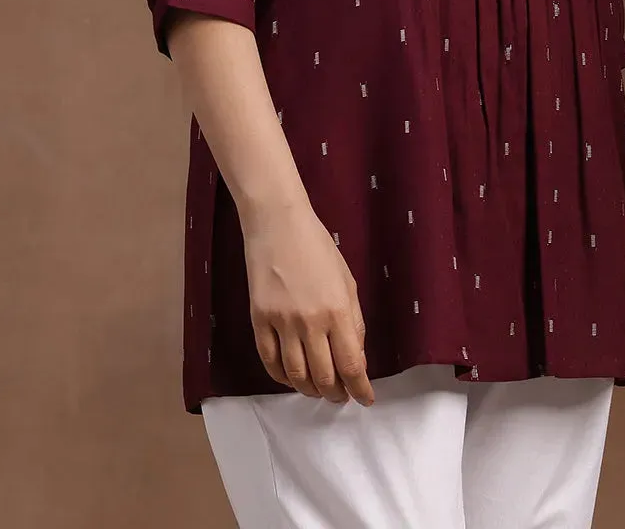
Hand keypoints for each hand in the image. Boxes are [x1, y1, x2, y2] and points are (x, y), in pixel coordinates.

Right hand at [243, 200, 375, 405]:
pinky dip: (282, 378)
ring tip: (319, 390)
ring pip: (296, 375)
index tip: (366, 400)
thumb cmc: (318, 247)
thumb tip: (356, 355)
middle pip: (324, 377)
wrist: (278, 224)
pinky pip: (270, 362)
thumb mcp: (347, 280)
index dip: (360, 389)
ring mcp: (282, 323)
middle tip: (341, 396)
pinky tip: (292, 378)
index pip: (352, 364)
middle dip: (336, 394)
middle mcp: (310, 322)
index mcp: (338, 310)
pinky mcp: (259, 320)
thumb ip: (354, 320)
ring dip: (310, 390)